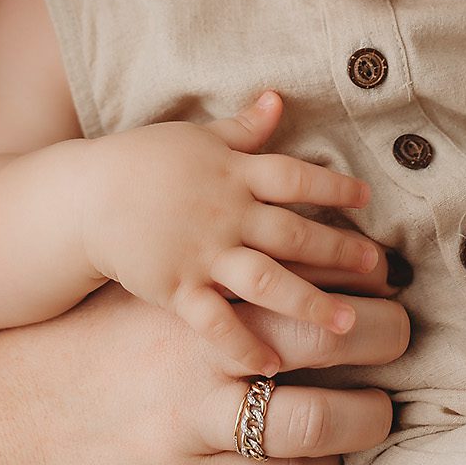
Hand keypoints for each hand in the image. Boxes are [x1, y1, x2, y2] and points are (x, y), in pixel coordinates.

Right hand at [0, 270, 408, 464]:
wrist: (10, 433)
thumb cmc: (86, 349)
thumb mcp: (139, 291)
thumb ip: (205, 261)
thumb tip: (270, 214)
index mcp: (190, 299)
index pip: (297, 272)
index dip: (354, 273)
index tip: (385, 274)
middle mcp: (197, 358)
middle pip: (324, 337)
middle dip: (382, 335)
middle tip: (403, 336)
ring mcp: (194, 429)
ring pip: (315, 421)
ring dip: (365, 415)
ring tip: (380, 407)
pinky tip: (327, 457)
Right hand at [83, 90, 377, 373]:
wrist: (85, 198)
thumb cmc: (142, 163)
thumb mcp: (195, 138)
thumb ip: (242, 128)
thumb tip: (278, 98)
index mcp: (233, 172)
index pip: (294, 177)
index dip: (333, 187)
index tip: (368, 200)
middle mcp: (225, 212)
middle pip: (293, 233)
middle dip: (339, 252)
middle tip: (380, 270)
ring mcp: (202, 253)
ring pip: (267, 281)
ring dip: (310, 303)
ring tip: (350, 326)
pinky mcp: (176, 288)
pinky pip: (216, 322)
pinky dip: (244, 344)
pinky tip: (274, 367)